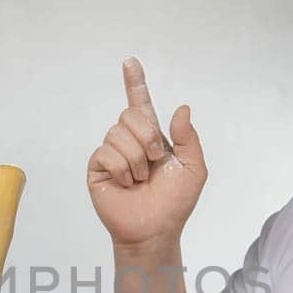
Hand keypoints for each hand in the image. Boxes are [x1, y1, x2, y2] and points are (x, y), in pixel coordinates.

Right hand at [87, 57, 206, 249]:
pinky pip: (107, 152)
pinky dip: (123, 169)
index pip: (141, 104)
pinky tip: (126, 184)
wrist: (155, 229)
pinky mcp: (98, 167)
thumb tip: (181, 109)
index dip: (135, 83)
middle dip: (148, 137)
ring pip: (118, 133)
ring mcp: (112, 153)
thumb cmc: (175, 203)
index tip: (130, 62)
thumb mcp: (194, 169)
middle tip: (154, 161)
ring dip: (136, 159)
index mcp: (152, 137)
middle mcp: (130, 141)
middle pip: (130, 114)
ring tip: (140, 179)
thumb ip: (189, 138)